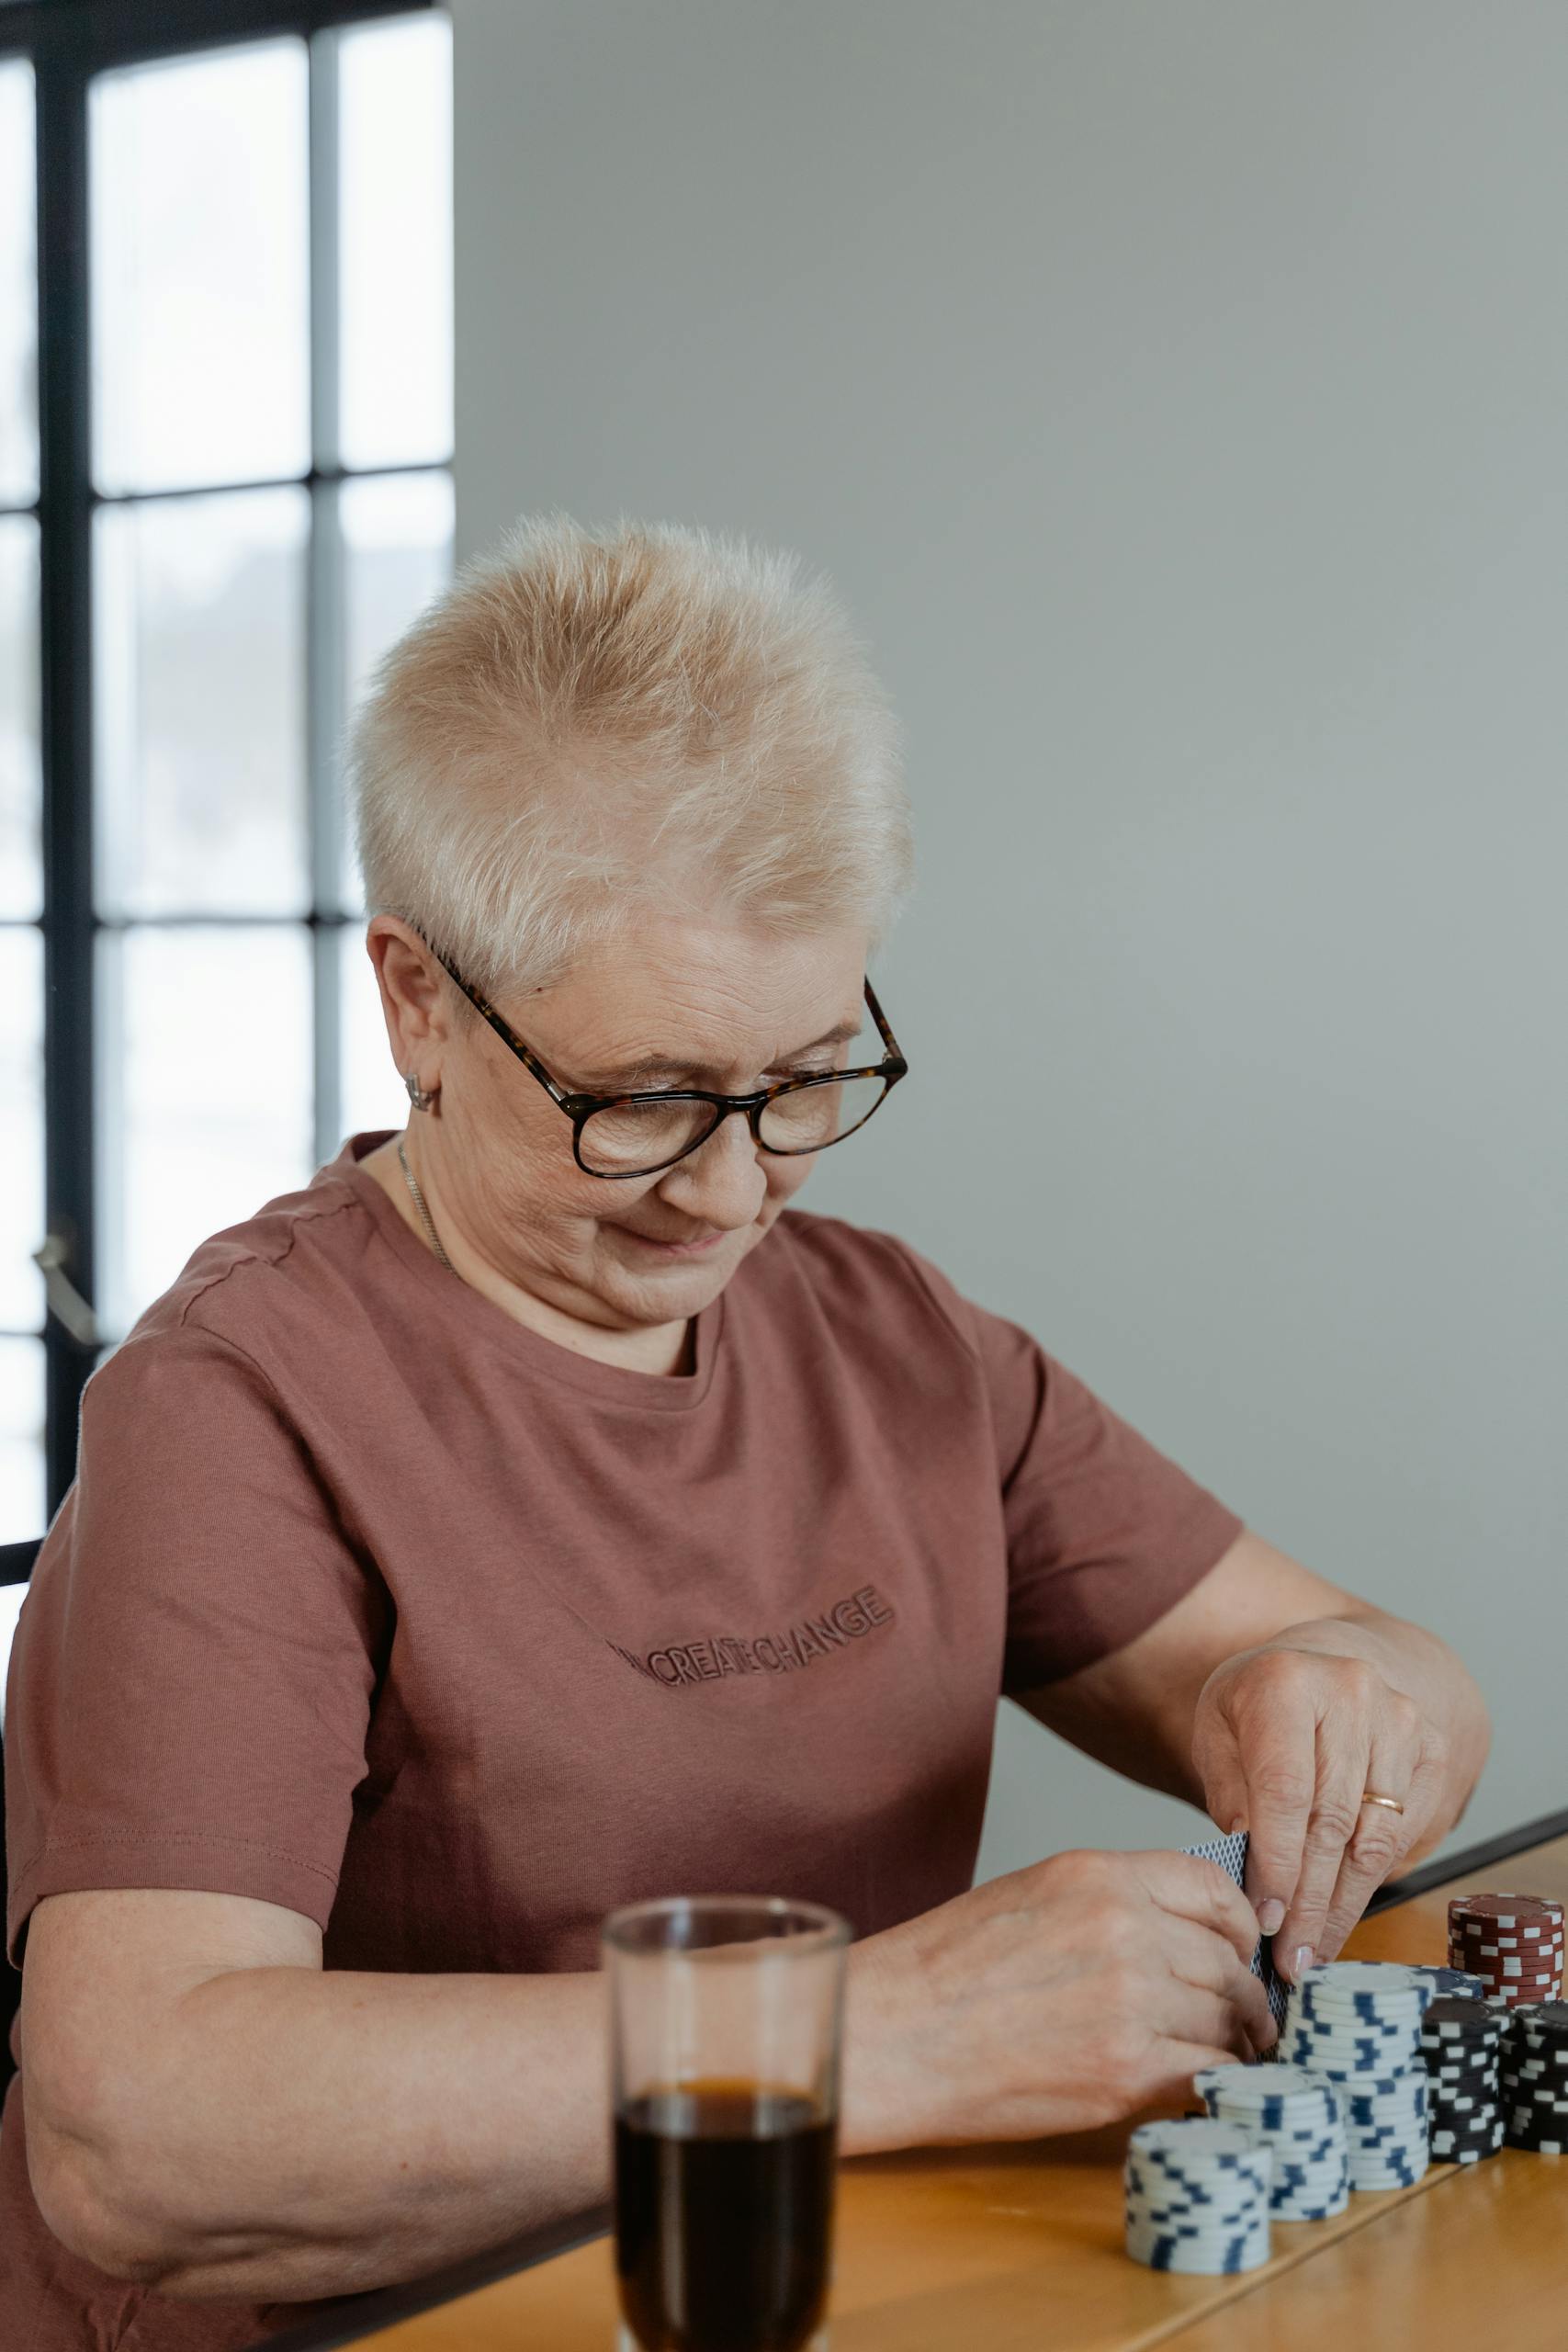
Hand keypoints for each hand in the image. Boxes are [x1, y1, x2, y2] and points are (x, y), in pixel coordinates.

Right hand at [841, 1848, 1274, 2152]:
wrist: (893, 2033)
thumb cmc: (943, 1970)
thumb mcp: (1031, 1897)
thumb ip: (1109, 1905)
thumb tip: (1175, 1938)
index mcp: (1098, 1875)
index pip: (1213, 1890)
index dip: (1241, 1928)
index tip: (1246, 1953)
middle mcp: (1124, 1928)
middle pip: (1226, 1964)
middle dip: (1242, 1998)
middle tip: (1245, 2023)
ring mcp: (1130, 1999)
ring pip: (1225, 2023)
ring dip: (1231, 2045)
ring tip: (1225, 2060)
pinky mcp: (1125, 2071)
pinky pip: (1207, 2075)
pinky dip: (1216, 2086)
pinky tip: (1205, 2090)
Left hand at [1191, 1632, 1450, 1982]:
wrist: (1332, 1662)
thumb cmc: (1262, 1704)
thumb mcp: (1219, 1729)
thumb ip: (1228, 1790)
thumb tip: (1246, 1863)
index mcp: (1286, 1682)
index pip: (1285, 1788)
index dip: (1277, 1861)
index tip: (1265, 1918)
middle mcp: (1353, 1694)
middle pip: (1332, 1821)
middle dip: (1309, 1901)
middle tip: (1289, 1958)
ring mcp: (1401, 1722)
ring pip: (1372, 1838)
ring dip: (1342, 1905)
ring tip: (1314, 1952)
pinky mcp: (1432, 1752)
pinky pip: (1401, 1838)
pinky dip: (1367, 1885)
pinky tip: (1341, 1917)